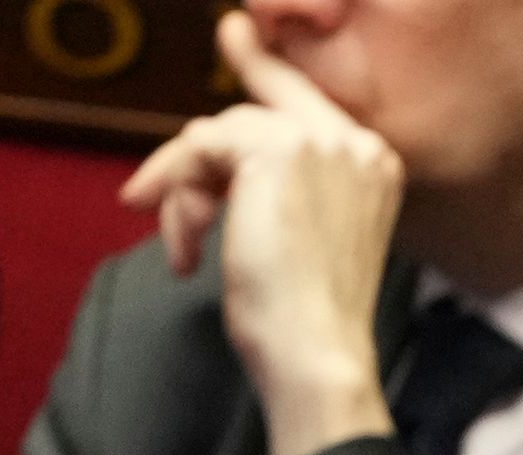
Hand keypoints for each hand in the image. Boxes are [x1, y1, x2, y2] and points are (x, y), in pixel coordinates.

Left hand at [121, 13, 401, 454]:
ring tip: (185, 250)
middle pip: (251, 116)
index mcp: (374, 167)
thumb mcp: (299, 241)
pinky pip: (199, 147)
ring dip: (185, 192)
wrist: (319, 354)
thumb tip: (208, 150)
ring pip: (218, 135)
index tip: (236, 32)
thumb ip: (274, 187)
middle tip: (148, 191)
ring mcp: (319, 142)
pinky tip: (184, 247)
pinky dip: (177, 192)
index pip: (306, 105)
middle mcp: (355, 144)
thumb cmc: (310, 321)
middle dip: (196, 158)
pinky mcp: (276, 151)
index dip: (264, 66)